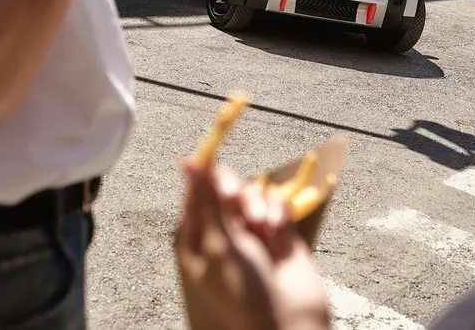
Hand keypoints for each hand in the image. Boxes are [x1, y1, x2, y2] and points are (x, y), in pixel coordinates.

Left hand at [175, 161, 330, 329]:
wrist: (286, 322)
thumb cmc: (242, 293)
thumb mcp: (218, 245)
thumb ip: (207, 200)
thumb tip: (188, 162)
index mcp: (197, 239)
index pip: (195, 195)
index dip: (202, 176)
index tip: (209, 161)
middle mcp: (223, 232)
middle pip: (225, 190)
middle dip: (232, 190)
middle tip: (233, 197)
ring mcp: (252, 232)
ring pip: (252, 194)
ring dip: (257, 204)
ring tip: (262, 225)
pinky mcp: (279, 232)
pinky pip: (277, 204)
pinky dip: (278, 211)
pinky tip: (278, 229)